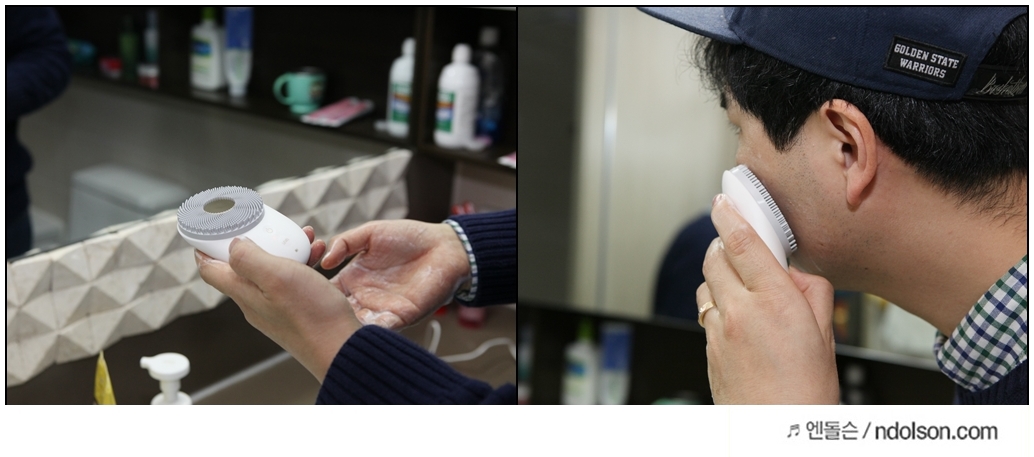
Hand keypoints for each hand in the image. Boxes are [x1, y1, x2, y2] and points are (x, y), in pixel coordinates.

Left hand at [196, 226, 360, 382]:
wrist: (342, 347)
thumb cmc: (312, 316)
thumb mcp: (276, 277)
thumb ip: (248, 258)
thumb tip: (233, 245)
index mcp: (244, 294)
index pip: (209, 269)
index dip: (206, 247)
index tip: (212, 229)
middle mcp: (256, 302)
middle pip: (242, 265)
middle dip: (255, 240)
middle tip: (268, 227)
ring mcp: (276, 308)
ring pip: (271, 270)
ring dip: (284, 250)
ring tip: (304, 238)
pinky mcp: (296, 310)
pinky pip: (292, 280)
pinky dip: (302, 263)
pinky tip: (317, 256)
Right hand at [319, 219, 470, 328]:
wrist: (445, 246)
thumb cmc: (409, 237)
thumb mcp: (371, 233)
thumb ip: (345, 243)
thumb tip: (325, 260)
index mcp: (352, 279)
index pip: (323, 292)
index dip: (309, 294)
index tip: (296, 294)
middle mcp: (363, 297)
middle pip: (335, 314)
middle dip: (321, 319)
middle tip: (305, 320)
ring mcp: (381, 308)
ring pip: (354, 326)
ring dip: (342, 329)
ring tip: (328, 329)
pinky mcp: (402, 315)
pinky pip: (382, 328)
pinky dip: (369, 331)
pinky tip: (357, 328)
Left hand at [696, 194, 838, 403]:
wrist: (778, 433)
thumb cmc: (806, 392)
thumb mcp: (826, 334)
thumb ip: (812, 292)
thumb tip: (795, 273)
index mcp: (773, 301)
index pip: (742, 241)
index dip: (730, 214)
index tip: (724, 200)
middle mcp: (739, 311)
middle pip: (715, 257)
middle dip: (724, 243)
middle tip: (741, 244)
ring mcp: (717, 331)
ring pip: (707, 284)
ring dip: (719, 275)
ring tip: (744, 286)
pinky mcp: (707, 348)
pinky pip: (706, 313)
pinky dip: (718, 305)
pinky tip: (740, 319)